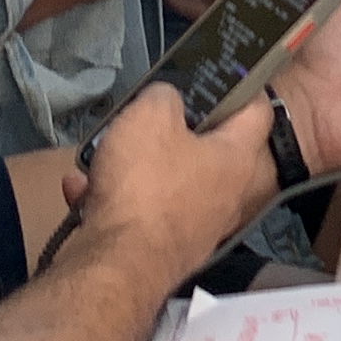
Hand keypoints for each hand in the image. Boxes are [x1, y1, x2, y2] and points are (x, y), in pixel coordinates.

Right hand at [59, 71, 276, 278]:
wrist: (117, 266)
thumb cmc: (146, 182)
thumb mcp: (151, 115)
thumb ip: (165, 96)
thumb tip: (168, 101)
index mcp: (236, 159)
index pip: (257, 110)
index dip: (239, 85)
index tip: (214, 74)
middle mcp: (225, 197)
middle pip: (206, 149)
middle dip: (172, 130)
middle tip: (148, 115)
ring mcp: (195, 228)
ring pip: (166, 181)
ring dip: (132, 166)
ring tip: (104, 153)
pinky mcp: (162, 251)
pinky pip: (139, 212)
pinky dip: (111, 199)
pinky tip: (83, 190)